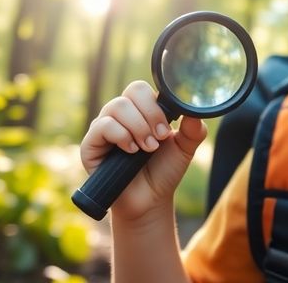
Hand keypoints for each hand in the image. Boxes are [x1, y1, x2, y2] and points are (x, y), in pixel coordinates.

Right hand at [79, 80, 207, 221]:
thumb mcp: (185, 148)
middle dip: (150, 115)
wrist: (150, 199)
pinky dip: (121, 136)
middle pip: (131, 91)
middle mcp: (121, 115)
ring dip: (137, 127)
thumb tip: (197, 111)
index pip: (142, 88)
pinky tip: (131, 151)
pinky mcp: (91, 144)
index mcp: (141, 110)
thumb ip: (193, 129)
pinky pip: (102, 126)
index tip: (167, 129)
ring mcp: (104, 127)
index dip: (156, 104)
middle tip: (158, 139)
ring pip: (117, 106)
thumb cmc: (164, 170)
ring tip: (147, 148)